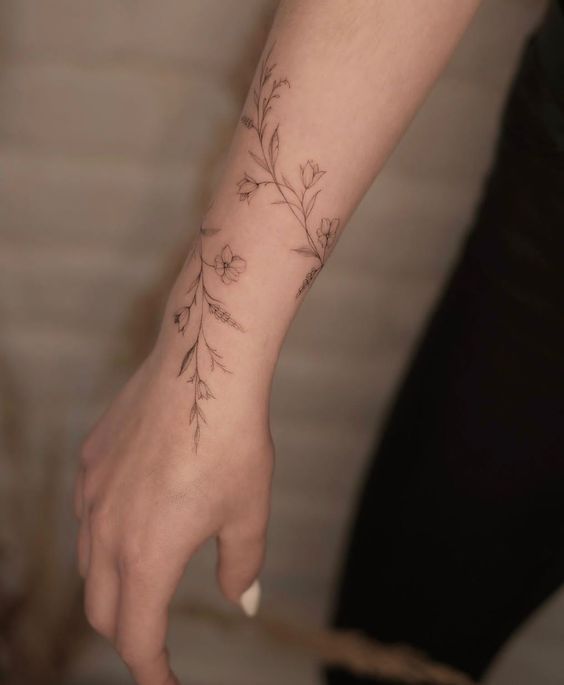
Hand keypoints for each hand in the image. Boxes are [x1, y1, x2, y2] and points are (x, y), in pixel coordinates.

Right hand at [74, 347, 272, 684]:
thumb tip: (242, 602)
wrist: (203, 368)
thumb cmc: (233, 441)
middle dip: (129, 637)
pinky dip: (106, 535)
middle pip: (103, 610)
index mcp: (148, 556)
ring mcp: (91, 493)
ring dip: (114, 586)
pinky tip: (134, 518)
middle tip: (158, 641)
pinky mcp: (90, 461)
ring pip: (89, 563)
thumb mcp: (248, 511)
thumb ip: (241, 566)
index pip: (138, 640)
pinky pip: (87, 514)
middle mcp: (107, 531)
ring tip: (145, 581)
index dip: (155, 673)